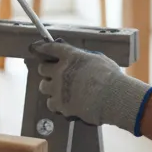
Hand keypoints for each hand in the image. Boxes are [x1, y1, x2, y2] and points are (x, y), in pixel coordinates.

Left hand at [31, 40, 151, 135]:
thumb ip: (83, 58)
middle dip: (47, 71)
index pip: (50, 48)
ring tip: (59, 90)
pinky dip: (56, 103)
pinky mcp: (61, 104)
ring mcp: (58, 88)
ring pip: (43, 86)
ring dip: (50, 87)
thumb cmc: (112, 78)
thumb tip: (77, 57)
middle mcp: (61, 70)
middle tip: (54, 74)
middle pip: (42, 69)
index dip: (41, 47)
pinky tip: (63, 103)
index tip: (35, 47)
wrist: (115, 98)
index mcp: (71, 56)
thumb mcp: (98, 60)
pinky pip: (50, 103)